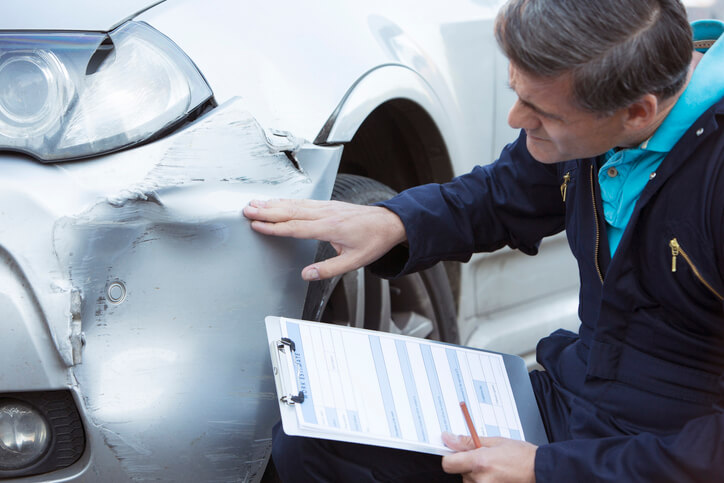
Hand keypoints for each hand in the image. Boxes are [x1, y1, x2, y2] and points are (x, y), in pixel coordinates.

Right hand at [242, 198, 406, 280]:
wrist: (389, 222)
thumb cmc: (374, 241)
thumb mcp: (354, 261)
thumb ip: (328, 269)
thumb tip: (306, 275)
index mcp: (330, 228)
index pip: (295, 227)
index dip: (274, 227)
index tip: (257, 225)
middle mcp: (326, 214)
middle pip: (290, 211)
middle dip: (267, 211)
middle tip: (247, 210)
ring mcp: (326, 207)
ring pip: (295, 204)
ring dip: (273, 203)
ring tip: (255, 203)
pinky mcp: (328, 204)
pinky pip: (303, 202)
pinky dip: (286, 201)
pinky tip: (277, 201)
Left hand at [441, 432, 536, 482]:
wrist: (541, 471)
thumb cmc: (522, 456)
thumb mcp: (495, 442)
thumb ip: (468, 441)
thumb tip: (449, 438)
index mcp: (480, 462)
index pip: (448, 464)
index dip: (451, 458)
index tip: (456, 454)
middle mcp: (481, 480)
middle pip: (461, 473)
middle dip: (469, 466)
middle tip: (487, 461)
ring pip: (470, 482)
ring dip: (477, 476)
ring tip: (495, 470)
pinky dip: (484, 482)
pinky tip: (497, 477)